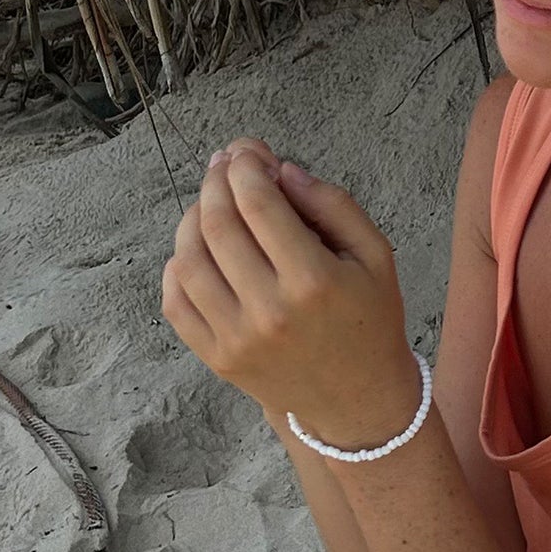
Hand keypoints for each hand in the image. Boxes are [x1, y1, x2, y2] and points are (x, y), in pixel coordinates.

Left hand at [161, 139, 422, 447]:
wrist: (358, 400)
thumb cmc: (370, 319)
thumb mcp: (375, 255)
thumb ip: (333, 204)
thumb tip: (282, 170)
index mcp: (314, 282)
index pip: (259, 205)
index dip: (246, 166)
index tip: (247, 151)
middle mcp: (270, 312)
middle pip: (218, 225)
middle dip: (216, 182)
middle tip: (225, 165)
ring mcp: (237, 339)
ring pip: (188, 260)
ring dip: (192, 218)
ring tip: (211, 203)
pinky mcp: (217, 359)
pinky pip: (175, 303)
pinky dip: (177, 266)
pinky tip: (197, 249)